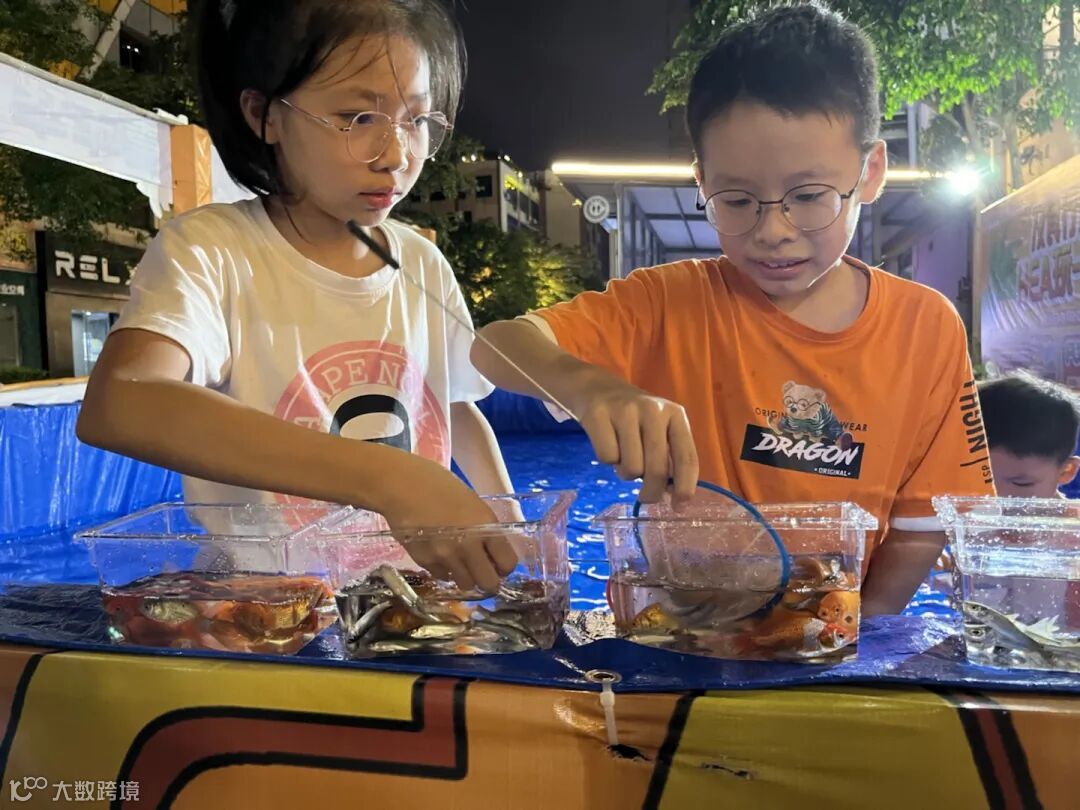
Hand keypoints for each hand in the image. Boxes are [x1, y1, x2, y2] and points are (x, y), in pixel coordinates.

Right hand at [381, 460, 517, 592]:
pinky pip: (443, 576)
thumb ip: (485, 528)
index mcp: (485, 526)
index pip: (508, 563)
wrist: (402, 485)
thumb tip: (492, 552)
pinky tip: (439, 553)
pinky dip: (445, 570)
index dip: (504, 566)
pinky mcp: (425, 562)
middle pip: (489, 583)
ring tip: (459, 561)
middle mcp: (468, 546)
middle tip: (482, 571)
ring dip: (466, 576)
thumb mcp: (473, 503)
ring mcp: (446, 557)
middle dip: (489, 580)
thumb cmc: (439, 486)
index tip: (498, 563)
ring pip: (466, 585)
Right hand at [571, 375, 698, 503]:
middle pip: (657, 469)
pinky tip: (609, 445)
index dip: (686, 487)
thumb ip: (670, 458)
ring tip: (624, 457)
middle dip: (651, 492)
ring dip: (626, 473)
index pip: (687, 457)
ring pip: (631, 468)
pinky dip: (608, 461)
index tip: (679, 506)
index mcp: (675, 414)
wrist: (598, 388)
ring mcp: (624, 411)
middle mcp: (653, 410)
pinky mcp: (598, 414)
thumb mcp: (660, 430)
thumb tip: (676, 497)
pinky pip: (607, 458)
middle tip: (646, 498)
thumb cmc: (635, 419)